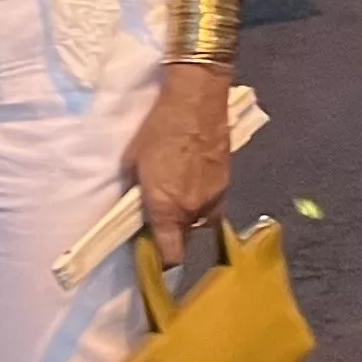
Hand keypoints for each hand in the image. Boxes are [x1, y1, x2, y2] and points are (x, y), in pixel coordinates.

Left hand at [124, 67, 235, 261]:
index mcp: (167, 208)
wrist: (196, 100)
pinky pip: (213, 205)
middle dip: (173, 233)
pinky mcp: (228, 184)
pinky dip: (204, 200)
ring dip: (190, 216)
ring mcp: (215, 198)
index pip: (170, 256)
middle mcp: (193, 210)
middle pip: (185, 240)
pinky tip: (195, 182)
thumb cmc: (158, 128)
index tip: (151, 254)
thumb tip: (138, 211)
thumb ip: (138, 193)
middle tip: (161, 214)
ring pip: (201, 222)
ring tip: (179, 194)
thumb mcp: (134, 162)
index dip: (161, 261)